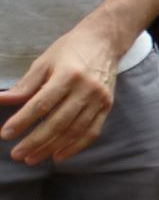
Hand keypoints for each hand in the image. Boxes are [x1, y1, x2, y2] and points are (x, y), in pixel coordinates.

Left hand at [0, 27, 119, 164]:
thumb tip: (2, 101)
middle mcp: (86, 88)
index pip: (42, 104)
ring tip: (32, 158)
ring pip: (74, 130)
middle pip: (58, 121)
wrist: (105, 40)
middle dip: (35, 141)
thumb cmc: (71, 49)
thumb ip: (25, 85)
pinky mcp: (107, 106)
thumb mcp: (44, 62)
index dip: (22, 121)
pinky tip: (59, 155)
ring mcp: (99, 99)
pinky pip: (91, 131)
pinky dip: (75, 146)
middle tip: (16, 154)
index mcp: (68, 74)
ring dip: (52, 147)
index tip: (5, 134)